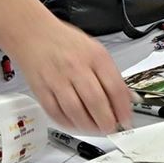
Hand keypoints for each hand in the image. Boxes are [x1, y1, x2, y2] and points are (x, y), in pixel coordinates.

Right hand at [12, 20, 132, 133]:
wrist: (34, 33)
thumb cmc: (67, 43)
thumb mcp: (97, 51)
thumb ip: (113, 76)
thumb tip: (130, 98)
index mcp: (95, 57)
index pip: (114, 87)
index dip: (122, 108)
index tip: (126, 120)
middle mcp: (76, 68)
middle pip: (95, 101)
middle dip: (106, 121)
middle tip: (111, 128)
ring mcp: (57, 79)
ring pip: (75, 110)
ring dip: (88, 126)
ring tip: (95, 129)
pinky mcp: (41, 89)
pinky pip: (55, 112)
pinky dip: (67, 123)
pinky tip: (76, 124)